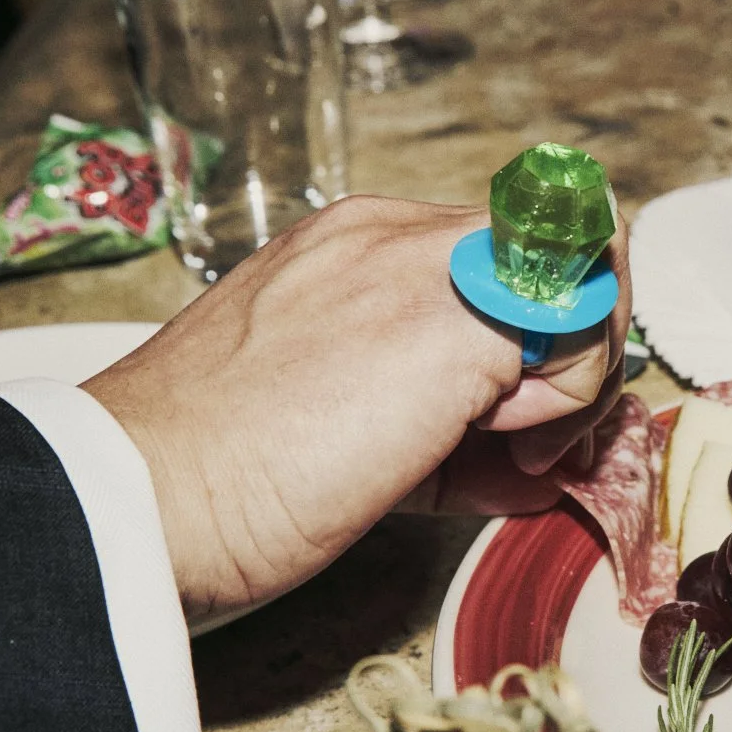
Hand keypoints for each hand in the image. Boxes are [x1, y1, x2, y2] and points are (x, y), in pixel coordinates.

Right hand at [83, 196, 628, 621]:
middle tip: (531, 446)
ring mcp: (429, 266)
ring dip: (571, 391)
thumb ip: (440, 414)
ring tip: (503, 457)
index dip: (531, 335)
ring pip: (586, 292)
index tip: (510, 416)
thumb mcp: (337, 415)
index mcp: (354, 248)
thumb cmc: (216, 477)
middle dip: (573, 360)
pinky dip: (561, 417)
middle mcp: (395, 235)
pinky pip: (579, 350)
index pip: (502, 261)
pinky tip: (488, 458)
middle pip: (561, 260)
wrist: (145, 496)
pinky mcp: (459, 320)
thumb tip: (533, 457)